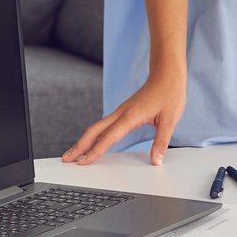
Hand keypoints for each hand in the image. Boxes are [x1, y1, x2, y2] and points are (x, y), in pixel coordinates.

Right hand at [63, 69, 184, 166]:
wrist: (167, 74)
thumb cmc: (170, 93)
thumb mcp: (171, 119)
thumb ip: (162, 141)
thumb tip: (156, 161)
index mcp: (131, 116)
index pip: (109, 137)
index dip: (95, 151)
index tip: (83, 162)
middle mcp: (121, 113)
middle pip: (94, 130)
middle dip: (79, 146)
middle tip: (66, 160)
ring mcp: (120, 111)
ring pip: (97, 127)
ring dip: (84, 141)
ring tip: (73, 154)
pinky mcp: (123, 111)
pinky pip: (104, 125)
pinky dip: (94, 135)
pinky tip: (92, 142)